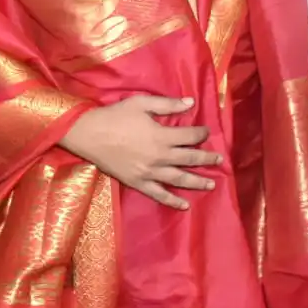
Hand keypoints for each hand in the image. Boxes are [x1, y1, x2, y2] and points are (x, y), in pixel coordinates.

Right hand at [59, 95, 221, 209]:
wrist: (89, 134)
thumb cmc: (115, 116)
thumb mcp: (141, 103)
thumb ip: (167, 104)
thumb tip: (191, 103)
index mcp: (162, 136)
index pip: (190, 137)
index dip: (201, 134)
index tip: (206, 132)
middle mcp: (160, 157)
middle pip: (190, 159)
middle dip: (206, 159)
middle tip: (219, 159)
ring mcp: (150, 172)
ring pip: (180, 179)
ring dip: (198, 182)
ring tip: (211, 184)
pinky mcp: (139, 183)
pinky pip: (159, 194)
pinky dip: (173, 200)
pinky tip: (185, 204)